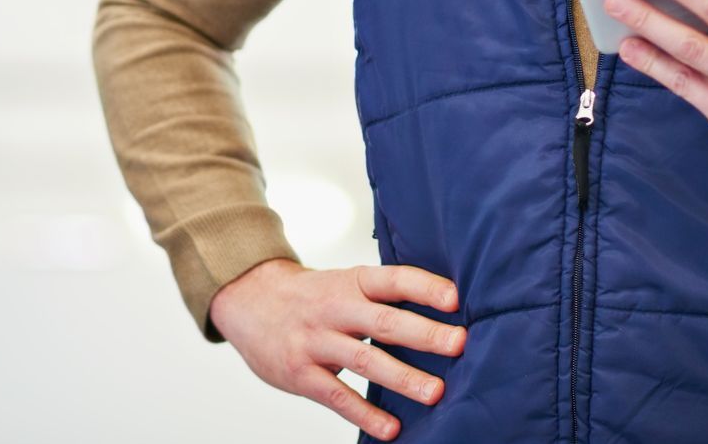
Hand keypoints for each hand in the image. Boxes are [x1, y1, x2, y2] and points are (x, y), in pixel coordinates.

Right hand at [208, 257, 467, 439]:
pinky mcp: (300, 372)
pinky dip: (364, 414)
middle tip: (459, 344)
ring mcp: (315, 340)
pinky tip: (391, 428)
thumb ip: (382, 296)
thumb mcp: (344, 282)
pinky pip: (336, 395)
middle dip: (423, 333)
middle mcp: (334, 307)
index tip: (455, 298)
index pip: (391, 279)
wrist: (249, 299)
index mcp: (351, 281)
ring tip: (436, 393)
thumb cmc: (311, 296)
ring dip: (402, 377)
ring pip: (364, 358)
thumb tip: (443, 310)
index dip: (423, 286)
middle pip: (383, 320)